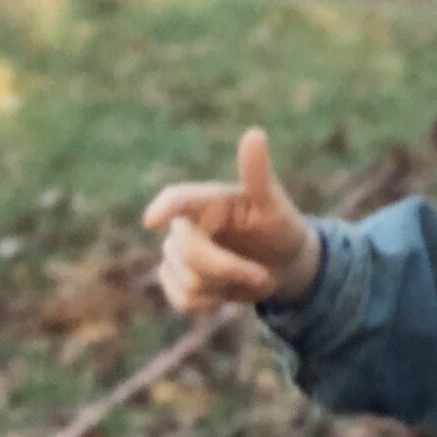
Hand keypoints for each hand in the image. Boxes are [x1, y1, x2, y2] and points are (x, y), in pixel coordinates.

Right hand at [143, 128, 319, 314]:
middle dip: (229, 269)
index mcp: (207, 201)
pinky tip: (228, 291)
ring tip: (251, 278)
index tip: (152, 220)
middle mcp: (186, 225)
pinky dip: (211, 303)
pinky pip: (182, 300)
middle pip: (188, 252)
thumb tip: (255, 133)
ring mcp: (177, 253)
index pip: (178, 199)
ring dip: (225, 287)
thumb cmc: (280, 227)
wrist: (284, 263)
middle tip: (265, 277)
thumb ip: (258, 174)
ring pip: (186, 280)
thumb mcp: (275, 204)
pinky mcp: (176, 281)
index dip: (164, 207)